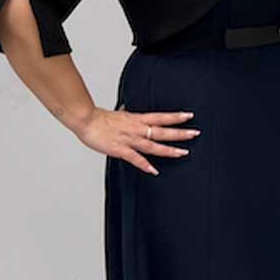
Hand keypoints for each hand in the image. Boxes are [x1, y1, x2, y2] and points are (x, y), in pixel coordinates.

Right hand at [71, 107, 196, 175]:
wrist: (84, 120)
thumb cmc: (98, 118)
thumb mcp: (118, 113)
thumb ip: (126, 114)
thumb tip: (128, 109)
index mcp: (136, 119)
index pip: (160, 117)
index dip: (175, 116)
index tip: (189, 116)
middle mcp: (136, 129)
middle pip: (162, 130)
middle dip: (179, 133)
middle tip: (195, 133)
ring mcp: (128, 139)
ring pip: (152, 145)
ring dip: (168, 149)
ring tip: (183, 153)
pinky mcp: (119, 149)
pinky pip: (134, 158)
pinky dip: (144, 164)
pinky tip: (154, 170)